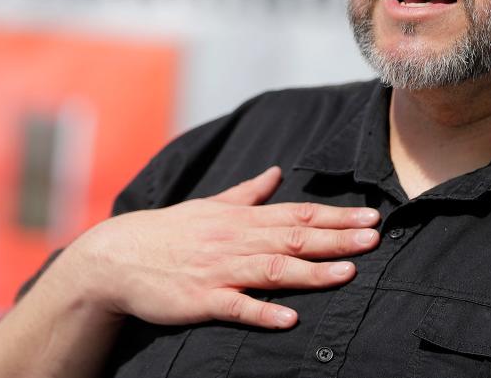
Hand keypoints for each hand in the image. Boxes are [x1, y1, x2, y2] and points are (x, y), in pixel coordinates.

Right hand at [60, 166, 380, 330]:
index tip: (371, 217)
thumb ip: (248, 192)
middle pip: (295, 237)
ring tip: (348, 274)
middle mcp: (237, 240)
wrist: (116, 255)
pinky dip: (262, 310)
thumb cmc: (169, 231)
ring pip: (273, 269)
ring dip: (311, 272)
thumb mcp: (210, 205)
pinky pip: (236, 306)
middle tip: (375, 238)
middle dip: (337, 238)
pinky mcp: (201, 298)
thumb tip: (275, 173)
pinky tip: (288, 318)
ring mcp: (220, 269)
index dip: (336, 216)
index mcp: (242, 218)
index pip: (299, 214)